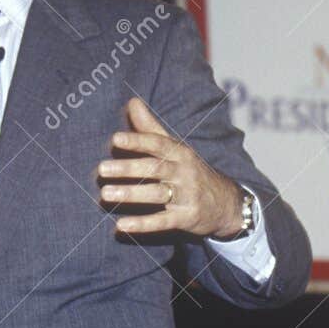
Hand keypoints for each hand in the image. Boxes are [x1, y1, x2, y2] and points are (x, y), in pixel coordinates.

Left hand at [97, 98, 244, 238]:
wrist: (226, 203)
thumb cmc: (191, 172)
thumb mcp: (176, 148)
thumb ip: (151, 128)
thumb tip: (131, 101)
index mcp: (180, 153)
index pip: (157, 144)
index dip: (137, 141)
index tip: (115, 139)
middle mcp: (184, 172)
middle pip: (154, 168)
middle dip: (127, 168)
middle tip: (101, 170)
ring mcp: (186, 196)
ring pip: (156, 194)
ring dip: (131, 194)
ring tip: (105, 194)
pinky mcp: (186, 218)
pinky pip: (162, 221)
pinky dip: (142, 224)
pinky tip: (121, 225)